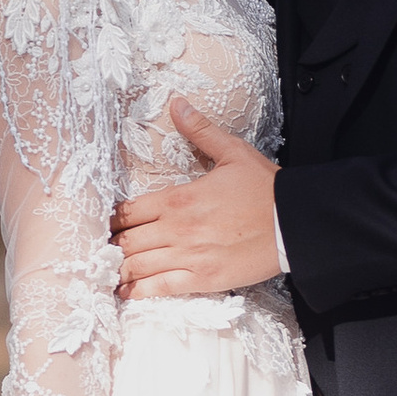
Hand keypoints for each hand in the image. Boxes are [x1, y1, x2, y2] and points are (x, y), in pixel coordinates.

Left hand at [112, 104, 280, 297]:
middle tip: (100, 250)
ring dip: (116, 269)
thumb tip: (177, 104)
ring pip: (137, 265)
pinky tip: (123, 292)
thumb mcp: (233, 153)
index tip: (104, 224)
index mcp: (179, 198)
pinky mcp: (202, 279)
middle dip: (109, 246)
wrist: (296, 223)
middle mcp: (177, 228)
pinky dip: (137, 291)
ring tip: (104, 272)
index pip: (128, 211)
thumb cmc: (265, 188)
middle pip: (126, 241)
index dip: (111, 219)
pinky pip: (160, 288)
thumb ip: (200, 131)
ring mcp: (188, 256)